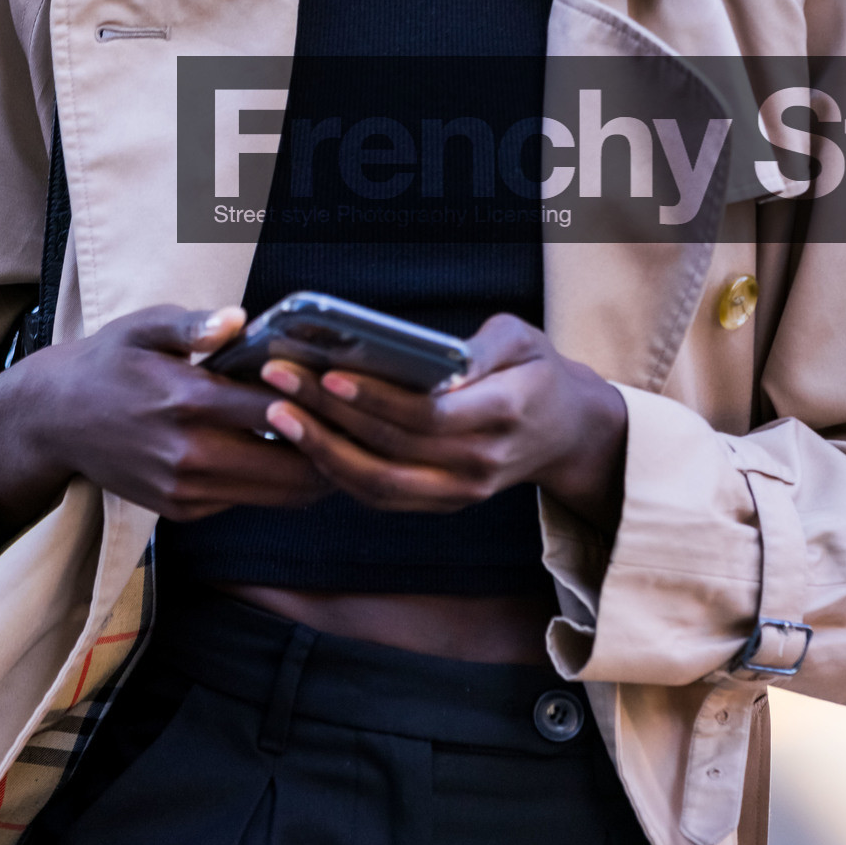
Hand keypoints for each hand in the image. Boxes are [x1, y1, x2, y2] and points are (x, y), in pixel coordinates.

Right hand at [0, 305, 325, 559]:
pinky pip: (246, 501)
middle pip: (291, 467)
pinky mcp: (182, 510)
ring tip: (338, 442)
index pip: (276, 410)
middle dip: (331, 447)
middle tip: (360, 426)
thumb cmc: (110, 362)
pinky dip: (273, 483)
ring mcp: (185, 489)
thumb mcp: (145, 326)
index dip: (318, 401)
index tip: (347, 388)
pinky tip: (290, 456)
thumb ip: (194, 324)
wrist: (56, 419)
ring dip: (311, 472)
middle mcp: (189, 455)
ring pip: (276, 494)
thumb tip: (239, 319)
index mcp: (187, 402)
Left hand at [257, 313, 626, 540]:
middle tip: (280, 383)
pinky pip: (381, 497)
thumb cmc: (534, 373)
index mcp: (503, 415)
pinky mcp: (442, 504)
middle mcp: (479, 464)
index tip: (328, 374)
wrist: (565, 432)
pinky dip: (338, 472)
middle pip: (390, 451)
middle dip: (329, 416)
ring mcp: (461, 492)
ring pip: (378, 486)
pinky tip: (305, 440)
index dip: (374, 400)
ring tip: (280, 414)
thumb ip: (482, 346)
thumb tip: (432, 355)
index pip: (427, 416)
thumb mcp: (522, 339)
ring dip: (322, 452)